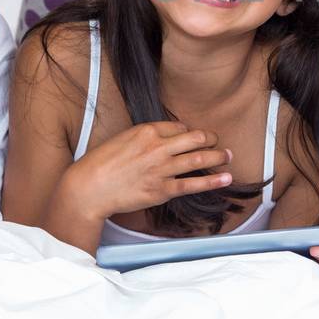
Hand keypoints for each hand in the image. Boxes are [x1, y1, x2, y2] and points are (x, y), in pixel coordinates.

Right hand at [67, 121, 233, 220]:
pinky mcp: (162, 190)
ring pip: (198, 159)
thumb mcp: (123, 139)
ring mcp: (161, 169)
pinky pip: (193, 184)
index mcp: (147, 131)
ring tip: (228, 156)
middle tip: (219, 142)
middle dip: (211, 139)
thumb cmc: (101, 163)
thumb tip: (168, 137)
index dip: (189, 132)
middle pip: (195, 138)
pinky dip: (213, 181)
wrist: (89, 188)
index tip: (193, 138)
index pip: (179, 127)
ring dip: (218, 157)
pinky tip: (226, 178)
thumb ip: (146, 137)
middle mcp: (157, 148)